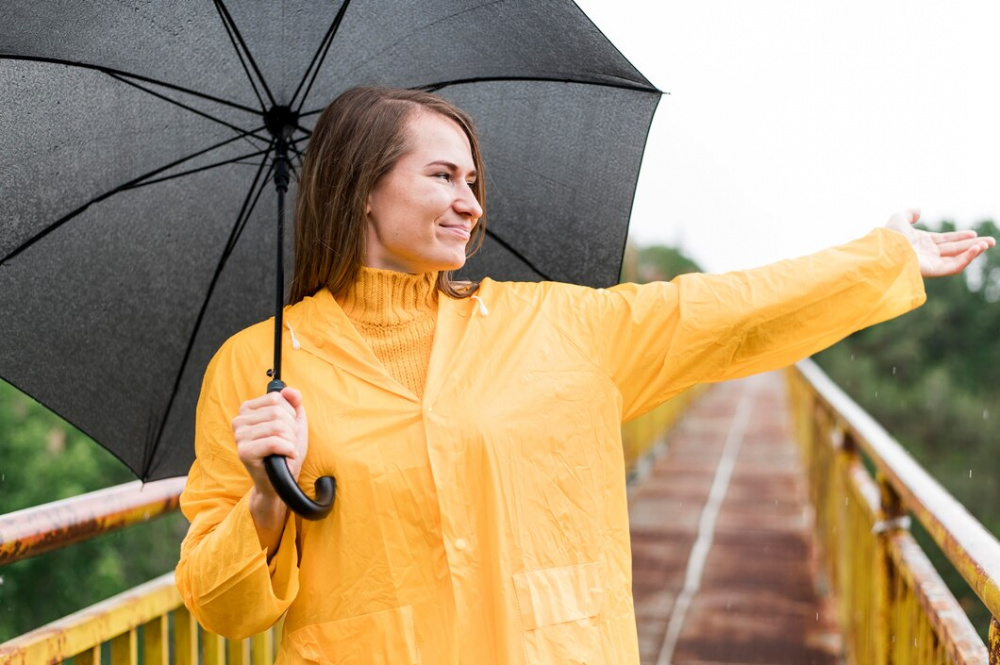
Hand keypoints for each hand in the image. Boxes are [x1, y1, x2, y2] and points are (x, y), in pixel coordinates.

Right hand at [232, 387, 307, 550]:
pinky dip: (287, 449)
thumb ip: (294, 403)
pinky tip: (287, 456)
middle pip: (278, 412)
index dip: (290, 414)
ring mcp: (239, 436)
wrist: (280, 481)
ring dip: (290, 440)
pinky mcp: (244, 452)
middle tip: (287, 443)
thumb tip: (290, 391)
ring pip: (277, 426)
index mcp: (248, 410)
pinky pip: (273, 442)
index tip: (288, 429)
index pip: (277, 398)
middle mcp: (239, 421)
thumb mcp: (294, 423)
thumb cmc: (285, 451)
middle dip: (291, 429)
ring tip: (286, 450)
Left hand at [886, 209, 995, 277]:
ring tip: (987, 244)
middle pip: (954, 249)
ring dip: (973, 252)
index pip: (945, 241)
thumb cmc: (889, 235)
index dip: (960, 237)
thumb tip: (919, 210)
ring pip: (957, 258)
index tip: (973, 234)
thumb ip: (909, 214)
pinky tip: (977, 249)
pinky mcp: (933, 271)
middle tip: (991, 241)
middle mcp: (928, 254)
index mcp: (922, 243)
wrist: (885, 249)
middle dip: (973, 245)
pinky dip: (966, 258)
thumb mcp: (899, 218)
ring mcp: (931, 263)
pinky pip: (954, 266)